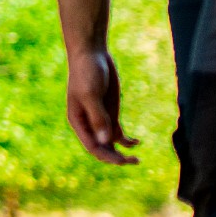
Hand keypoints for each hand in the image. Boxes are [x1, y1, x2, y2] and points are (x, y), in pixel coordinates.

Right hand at [66, 47, 140, 164]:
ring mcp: (100, 118)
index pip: (92, 146)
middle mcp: (88, 123)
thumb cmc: (86, 72)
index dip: (105, 155)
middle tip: (133, 162)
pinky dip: (126, 140)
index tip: (121, 160)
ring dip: (122, 152)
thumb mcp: (91, 94)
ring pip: (110, 142)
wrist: (91, 54)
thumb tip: (107, 140)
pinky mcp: (110, 111)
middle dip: (115, 157)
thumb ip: (98, 117)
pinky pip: (117, 131)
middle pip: (101, 147)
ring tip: (137, 160)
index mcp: (78, 121)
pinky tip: (137, 143)